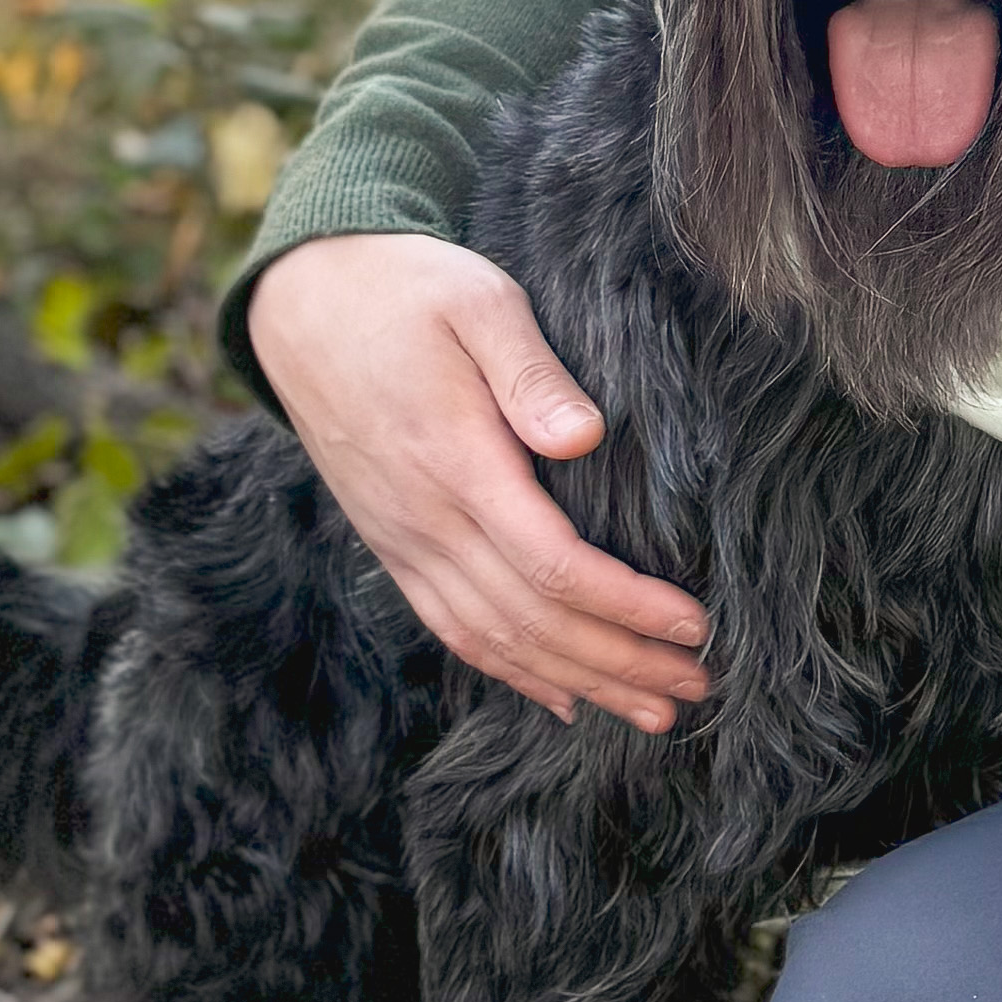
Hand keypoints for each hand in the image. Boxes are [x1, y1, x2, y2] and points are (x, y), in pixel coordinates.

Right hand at [247, 233, 706, 731]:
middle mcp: (425, 518)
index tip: (693, 623)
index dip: (626, 605)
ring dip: (579, 682)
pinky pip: (453, 627)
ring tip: (653, 712)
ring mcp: (404, 539)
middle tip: (698, 687)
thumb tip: (586, 435)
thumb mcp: (478, 301)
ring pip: (495, 639)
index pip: (552, 563)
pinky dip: (512, 671)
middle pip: (534, 619)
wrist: (304, 301)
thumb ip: (531, 370)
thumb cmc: (408, 289)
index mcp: (456, 461)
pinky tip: (564, 698)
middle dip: (621, 663)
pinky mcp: (394, 544)